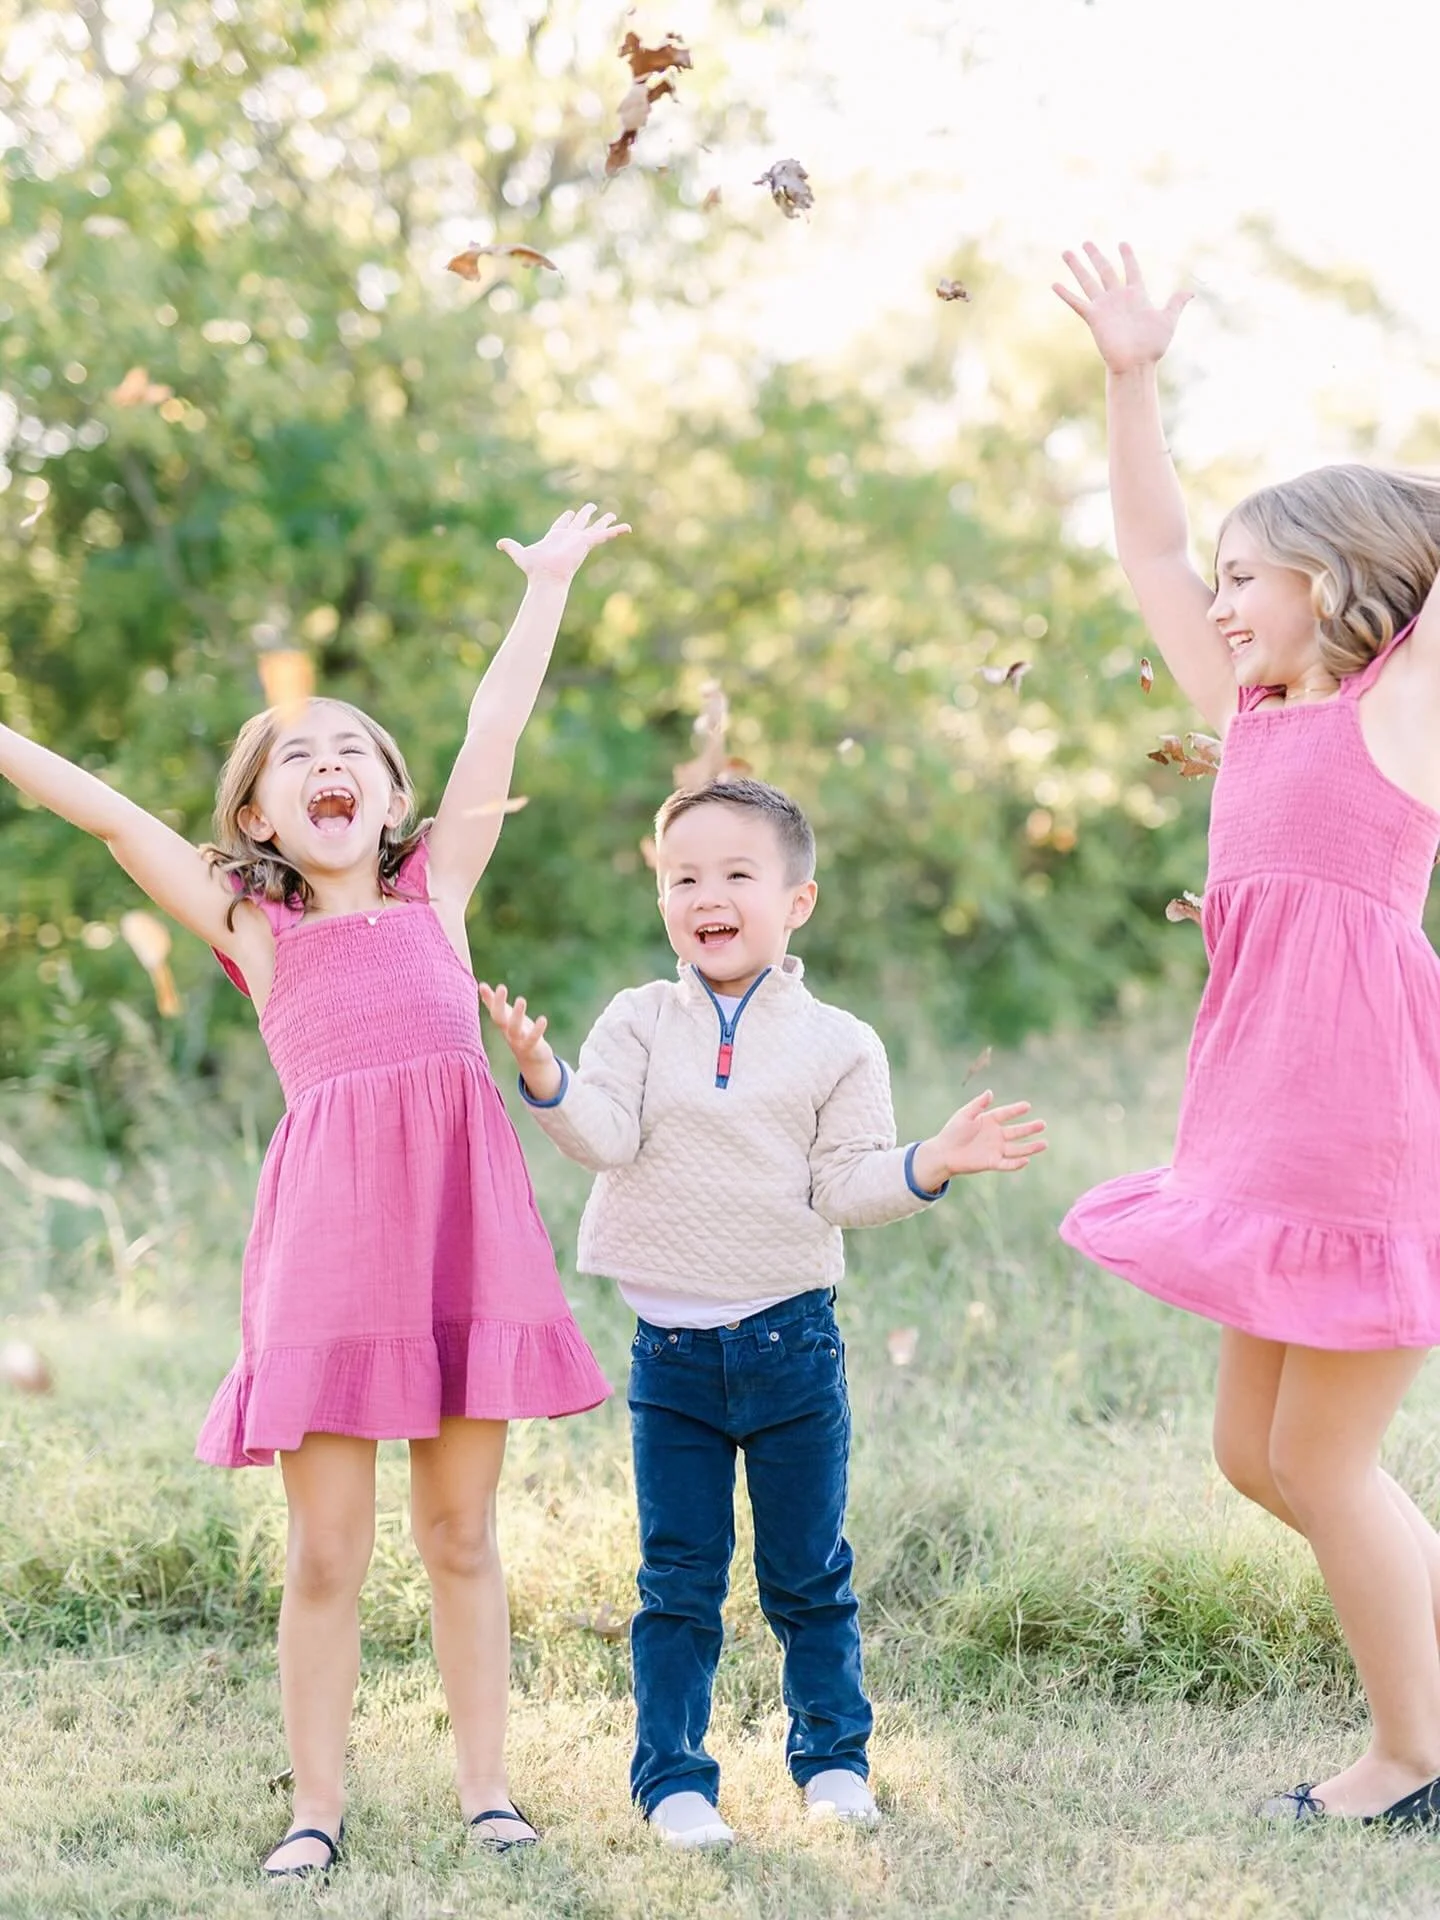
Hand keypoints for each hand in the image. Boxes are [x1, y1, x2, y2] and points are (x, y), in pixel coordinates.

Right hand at [479, 982, 560, 1097]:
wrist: (532, 1058)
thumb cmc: (517, 1031)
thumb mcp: (507, 1016)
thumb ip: (493, 1002)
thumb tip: (481, 984)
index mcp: (503, 1023)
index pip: (494, 1011)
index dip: (490, 998)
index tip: (484, 985)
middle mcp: (508, 1032)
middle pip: (500, 1019)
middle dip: (499, 1004)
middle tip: (501, 987)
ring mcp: (519, 1040)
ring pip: (514, 1028)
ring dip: (517, 1015)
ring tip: (520, 999)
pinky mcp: (532, 1047)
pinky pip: (533, 1039)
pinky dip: (537, 1030)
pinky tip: (543, 1019)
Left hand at [497, 503, 630, 585]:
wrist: (547, 577)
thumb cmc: (535, 569)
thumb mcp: (520, 554)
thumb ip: (511, 547)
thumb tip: (498, 544)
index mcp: (556, 538)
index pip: (563, 524)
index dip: (566, 518)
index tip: (571, 512)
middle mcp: (569, 538)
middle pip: (580, 523)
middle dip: (586, 514)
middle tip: (592, 506)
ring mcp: (579, 540)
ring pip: (594, 527)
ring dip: (604, 520)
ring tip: (613, 513)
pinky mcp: (587, 542)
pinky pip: (604, 535)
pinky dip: (616, 531)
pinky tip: (628, 527)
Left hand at [910, 1091, 1046, 1189]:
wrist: (943, 1153)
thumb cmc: (952, 1132)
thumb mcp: (964, 1115)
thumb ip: (977, 1105)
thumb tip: (990, 1092)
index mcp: (988, 1121)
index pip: (1005, 1114)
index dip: (1016, 1110)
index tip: (1028, 1106)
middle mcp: (995, 1135)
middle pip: (1016, 1132)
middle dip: (1030, 1128)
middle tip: (1043, 1124)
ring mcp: (995, 1149)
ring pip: (1017, 1148)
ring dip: (1030, 1147)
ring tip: (1045, 1144)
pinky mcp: (991, 1162)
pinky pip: (1007, 1163)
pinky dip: (1016, 1163)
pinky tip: (1027, 1160)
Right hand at [1053, 242, 1191, 375]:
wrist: (1136, 363)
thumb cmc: (1153, 345)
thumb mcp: (1168, 320)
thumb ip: (1175, 303)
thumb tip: (1191, 292)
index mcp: (1136, 295)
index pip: (1131, 269)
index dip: (1127, 256)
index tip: (1122, 243)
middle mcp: (1118, 297)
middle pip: (1104, 270)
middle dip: (1095, 255)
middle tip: (1087, 242)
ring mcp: (1104, 307)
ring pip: (1088, 281)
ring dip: (1077, 267)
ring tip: (1067, 252)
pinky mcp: (1094, 318)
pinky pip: (1078, 303)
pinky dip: (1066, 294)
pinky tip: (1055, 284)